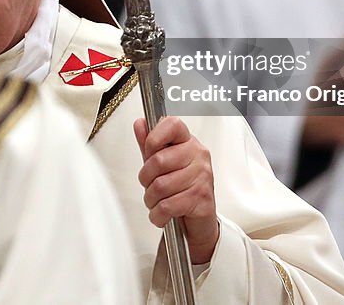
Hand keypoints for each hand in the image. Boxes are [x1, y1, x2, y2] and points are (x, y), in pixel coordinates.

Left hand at [134, 116, 218, 263]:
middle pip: (158, 160)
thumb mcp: (162, 165)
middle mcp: (199, 156)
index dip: (154, 137)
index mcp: (189, 143)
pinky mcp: (201, 198)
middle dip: (146, 179)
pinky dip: (157, 214)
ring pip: (160, 186)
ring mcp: (202, 177)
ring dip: (151, 200)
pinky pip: (167, 206)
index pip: (172, 125)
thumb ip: (150, 144)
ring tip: (157, 201)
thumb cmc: (180, 189)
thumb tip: (140, 124)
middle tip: (150, 186)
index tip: (150, 151)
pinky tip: (162, 214)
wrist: (200, 221)